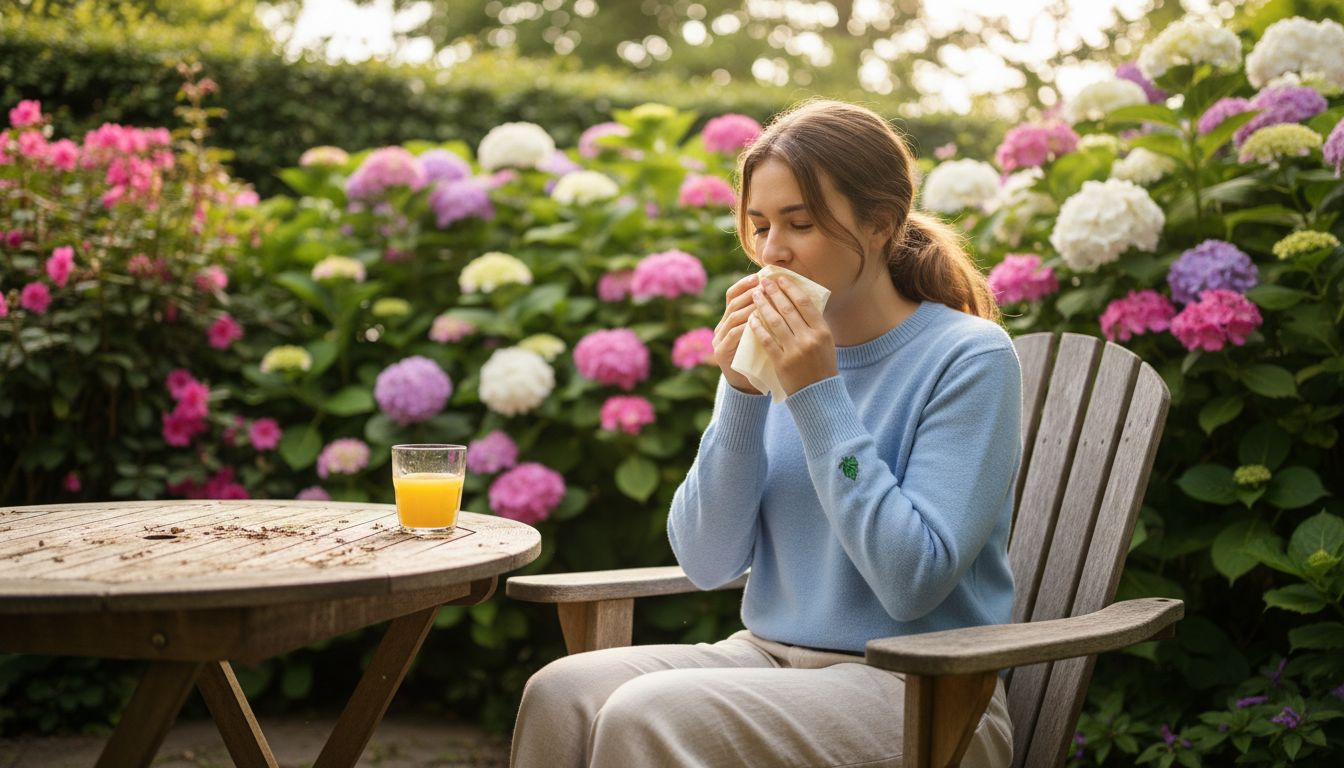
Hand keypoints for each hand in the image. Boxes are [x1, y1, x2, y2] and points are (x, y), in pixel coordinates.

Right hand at [713, 273, 762, 393]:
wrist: (750, 385)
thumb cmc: (761, 357)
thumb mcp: (762, 333)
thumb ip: (766, 316)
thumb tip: (784, 292)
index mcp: (729, 320)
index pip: (732, 295)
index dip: (744, 284)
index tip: (760, 277)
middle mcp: (721, 327)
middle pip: (732, 303)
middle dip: (750, 293)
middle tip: (765, 287)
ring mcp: (719, 341)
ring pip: (732, 317)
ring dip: (749, 307)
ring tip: (765, 301)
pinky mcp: (722, 354)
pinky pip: (733, 335)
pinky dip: (746, 326)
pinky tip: (758, 322)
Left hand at [747, 276, 837, 394]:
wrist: (818, 394)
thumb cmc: (822, 365)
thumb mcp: (826, 342)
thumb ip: (814, 324)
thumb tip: (800, 300)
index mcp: (823, 331)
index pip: (805, 303)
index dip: (791, 288)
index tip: (780, 279)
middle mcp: (810, 339)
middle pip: (788, 309)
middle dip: (774, 292)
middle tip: (764, 281)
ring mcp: (795, 351)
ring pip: (775, 322)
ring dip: (764, 305)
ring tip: (756, 295)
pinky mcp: (782, 362)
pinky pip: (767, 340)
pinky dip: (758, 328)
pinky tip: (752, 318)